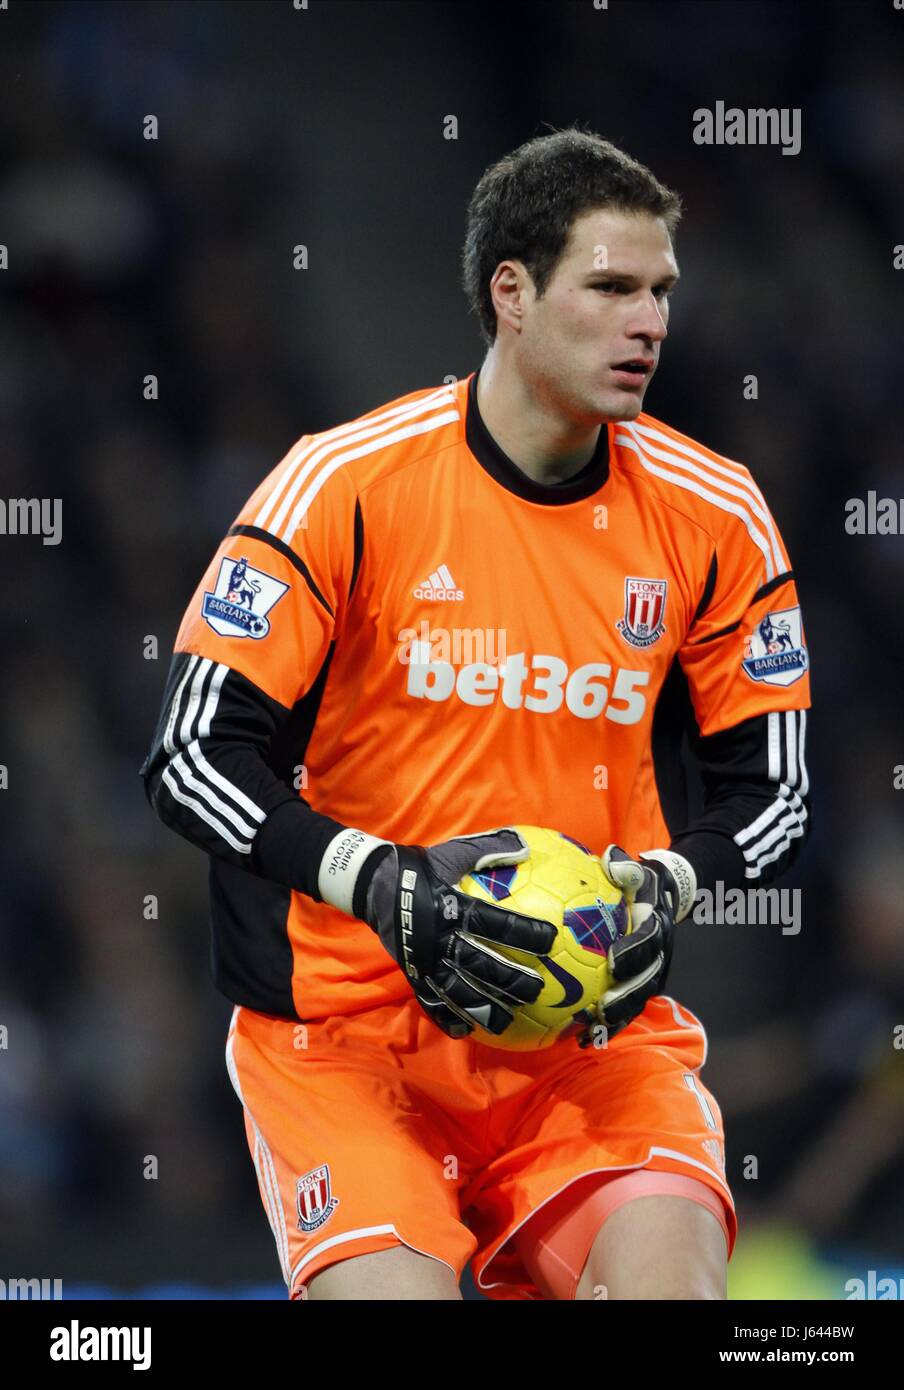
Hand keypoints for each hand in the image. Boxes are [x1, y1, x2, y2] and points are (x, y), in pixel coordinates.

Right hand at [364, 828, 556, 1039]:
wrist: (373, 883)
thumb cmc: (421, 867)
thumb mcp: (453, 852)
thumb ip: (490, 850)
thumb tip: (527, 847)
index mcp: (452, 905)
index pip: (494, 922)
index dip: (523, 932)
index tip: (551, 940)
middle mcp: (439, 936)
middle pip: (480, 964)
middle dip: (511, 979)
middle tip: (538, 989)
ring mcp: (423, 958)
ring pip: (457, 989)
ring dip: (484, 1007)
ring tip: (507, 1021)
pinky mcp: (411, 971)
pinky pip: (428, 999)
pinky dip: (445, 1016)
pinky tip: (464, 1030)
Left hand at [579, 845, 696, 1046]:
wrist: (668, 897)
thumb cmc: (639, 883)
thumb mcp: (635, 869)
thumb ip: (624, 866)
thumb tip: (612, 859)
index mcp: (657, 924)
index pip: (648, 939)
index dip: (633, 951)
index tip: (612, 961)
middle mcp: (659, 952)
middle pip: (647, 980)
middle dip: (627, 996)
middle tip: (602, 1008)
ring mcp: (653, 972)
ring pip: (638, 999)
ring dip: (618, 1018)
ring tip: (592, 1031)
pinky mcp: (641, 986)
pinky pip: (627, 1009)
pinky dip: (608, 1025)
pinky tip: (581, 1038)